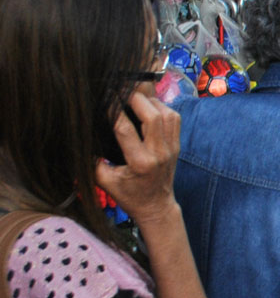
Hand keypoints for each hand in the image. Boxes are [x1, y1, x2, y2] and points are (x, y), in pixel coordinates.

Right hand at [95, 91, 180, 225]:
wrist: (157, 206)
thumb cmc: (129, 195)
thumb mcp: (105, 182)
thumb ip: (93, 161)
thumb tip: (83, 137)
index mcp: (139, 162)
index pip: (125, 129)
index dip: (114, 111)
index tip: (104, 100)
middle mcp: (159, 152)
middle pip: (153, 116)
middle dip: (136, 99)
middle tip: (122, 91)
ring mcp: (171, 148)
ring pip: (167, 114)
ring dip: (151, 102)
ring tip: (135, 97)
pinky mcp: (177, 145)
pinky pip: (175, 119)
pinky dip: (163, 108)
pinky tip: (150, 106)